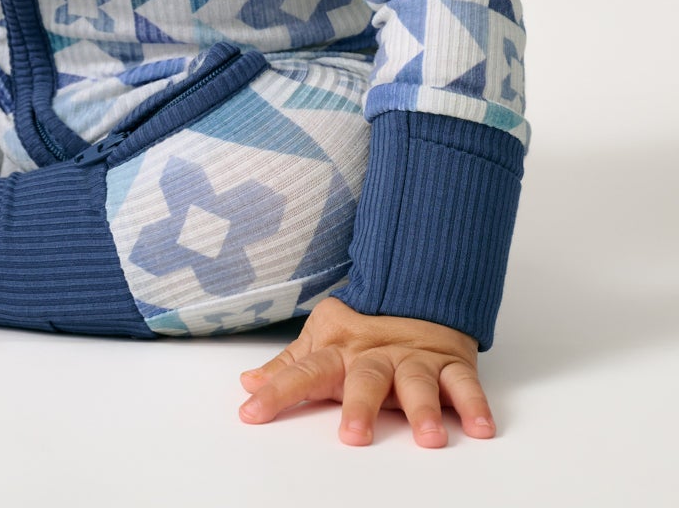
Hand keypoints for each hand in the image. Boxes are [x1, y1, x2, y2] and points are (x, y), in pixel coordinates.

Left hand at [238, 295, 494, 446]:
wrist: (416, 289)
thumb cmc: (364, 328)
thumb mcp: (322, 341)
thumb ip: (289, 366)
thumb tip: (247, 382)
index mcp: (339, 351)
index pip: (302, 370)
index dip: (276, 390)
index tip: (250, 411)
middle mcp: (375, 356)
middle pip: (365, 379)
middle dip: (359, 406)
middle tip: (353, 436)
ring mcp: (413, 359)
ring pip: (417, 382)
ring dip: (424, 409)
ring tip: (429, 437)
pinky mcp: (449, 363)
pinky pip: (464, 383)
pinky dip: (474, 403)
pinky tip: (481, 427)